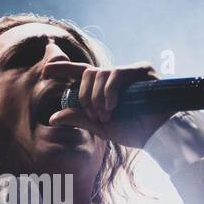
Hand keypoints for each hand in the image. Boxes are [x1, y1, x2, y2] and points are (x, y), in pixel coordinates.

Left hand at [41, 61, 172, 147]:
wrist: (157, 135)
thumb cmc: (133, 131)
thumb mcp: (100, 126)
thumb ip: (79, 118)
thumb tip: (53, 117)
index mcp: (104, 88)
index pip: (80, 72)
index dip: (63, 68)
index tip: (45, 70)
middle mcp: (114, 77)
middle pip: (87, 73)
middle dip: (85, 96)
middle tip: (96, 116)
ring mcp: (128, 71)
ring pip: (99, 73)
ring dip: (97, 98)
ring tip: (107, 115)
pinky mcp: (141, 69)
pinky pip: (115, 74)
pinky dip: (109, 91)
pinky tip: (112, 106)